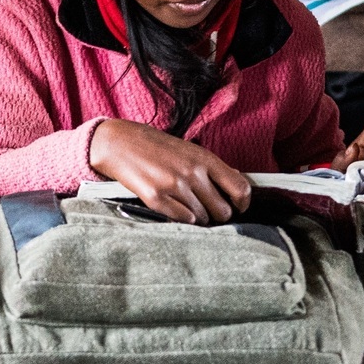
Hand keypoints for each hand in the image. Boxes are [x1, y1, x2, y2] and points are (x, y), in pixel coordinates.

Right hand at [87, 119, 250, 223]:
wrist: (120, 143)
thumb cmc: (157, 147)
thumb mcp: (189, 150)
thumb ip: (212, 168)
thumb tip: (237, 181)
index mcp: (205, 158)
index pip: (240, 188)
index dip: (243, 204)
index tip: (237, 208)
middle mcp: (192, 172)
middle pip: (222, 211)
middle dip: (217, 215)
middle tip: (206, 209)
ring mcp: (174, 186)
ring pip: (202, 219)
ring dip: (197, 217)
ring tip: (185, 205)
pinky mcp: (156, 198)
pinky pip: (182, 220)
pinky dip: (181, 218)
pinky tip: (173, 206)